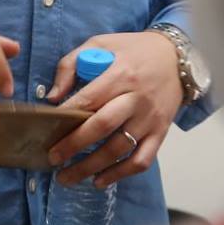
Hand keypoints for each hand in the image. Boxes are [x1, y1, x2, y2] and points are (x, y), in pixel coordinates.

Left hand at [44, 30, 183, 188]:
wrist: (177, 57)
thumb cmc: (133, 51)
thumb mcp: (100, 44)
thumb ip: (71, 64)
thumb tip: (52, 97)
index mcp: (120, 73)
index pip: (89, 99)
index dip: (66, 116)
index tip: (46, 130)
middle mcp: (136, 98)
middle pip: (103, 126)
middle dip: (74, 145)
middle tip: (52, 158)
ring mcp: (149, 118)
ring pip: (120, 149)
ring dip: (91, 166)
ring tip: (67, 177)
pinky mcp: (160, 132)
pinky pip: (142, 160)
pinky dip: (120, 174)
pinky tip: (100, 180)